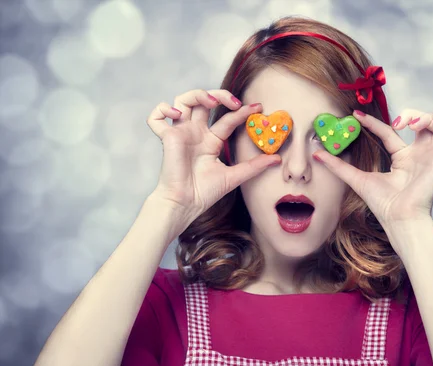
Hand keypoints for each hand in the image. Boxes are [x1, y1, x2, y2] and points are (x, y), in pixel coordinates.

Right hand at [145, 89, 280, 226]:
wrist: (186, 204)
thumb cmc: (205, 192)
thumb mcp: (235, 176)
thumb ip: (254, 166)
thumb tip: (277, 159)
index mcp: (211, 140)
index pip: (227, 118)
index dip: (241, 111)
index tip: (258, 108)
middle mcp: (196, 133)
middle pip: (203, 101)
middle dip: (219, 94)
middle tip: (234, 102)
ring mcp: (181, 133)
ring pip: (182, 101)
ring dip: (196, 94)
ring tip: (210, 101)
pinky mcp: (167, 137)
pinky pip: (155, 118)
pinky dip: (162, 109)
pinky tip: (177, 115)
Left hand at [312, 109, 432, 225]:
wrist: (399, 217)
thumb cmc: (383, 204)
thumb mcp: (357, 179)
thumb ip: (338, 166)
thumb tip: (316, 154)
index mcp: (401, 159)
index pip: (389, 133)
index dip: (374, 122)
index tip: (356, 114)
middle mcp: (418, 155)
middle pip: (418, 124)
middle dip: (409, 114)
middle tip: (395, 122)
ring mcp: (431, 156)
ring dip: (425, 116)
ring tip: (409, 124)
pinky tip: (428, 122)